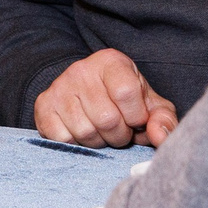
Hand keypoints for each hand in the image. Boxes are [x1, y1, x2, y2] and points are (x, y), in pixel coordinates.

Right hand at [35, 49, 175, 147]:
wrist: (85, 92)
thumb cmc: (123, 101)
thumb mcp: (150, 105)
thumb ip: (164, 120)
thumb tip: (159, 137)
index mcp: (111, 62)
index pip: (126, 93)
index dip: (136, 116)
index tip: (136, 119)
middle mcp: (81, 70)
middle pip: (107, 119)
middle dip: (119, 135)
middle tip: (119, 130)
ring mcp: (59, 87)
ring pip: (85, 132)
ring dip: (99, 142)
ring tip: (102, 132)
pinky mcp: (43, 106)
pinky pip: (63, 139)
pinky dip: (77, 144)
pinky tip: (82, 133)